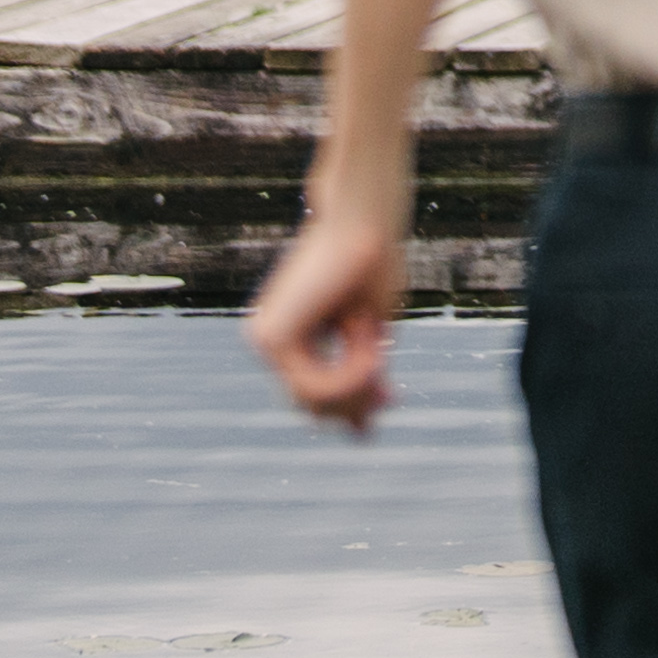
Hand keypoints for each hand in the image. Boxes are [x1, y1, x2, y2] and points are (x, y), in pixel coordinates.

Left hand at [241, 190, 409, 432]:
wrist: (363, 223)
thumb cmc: (372, 268)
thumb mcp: (369, 338)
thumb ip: (359, 381)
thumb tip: (363, 435)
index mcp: (290, 335)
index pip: (315, 393)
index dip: (355, 403)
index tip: (392, 400)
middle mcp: (269, 339)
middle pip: (312, 403)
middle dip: (356, 400)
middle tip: (393, 397)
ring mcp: (265, 340)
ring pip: (313, 399)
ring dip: (356, 379)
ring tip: (377, 345)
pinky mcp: (272, 338)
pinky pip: (312, 385)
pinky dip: (348, 372)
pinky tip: (367, 345)